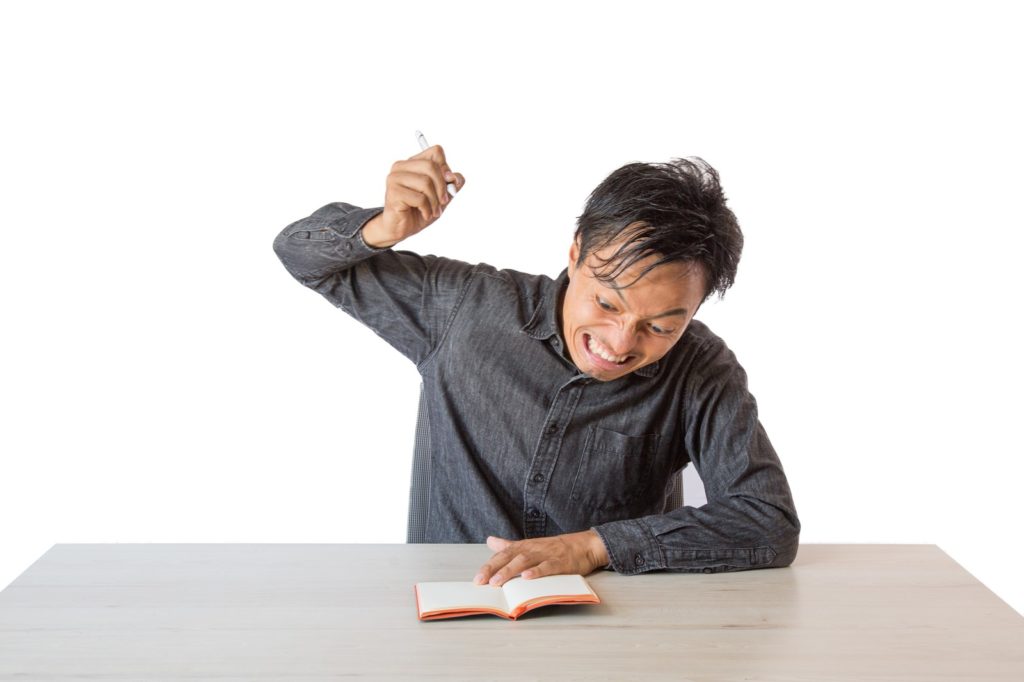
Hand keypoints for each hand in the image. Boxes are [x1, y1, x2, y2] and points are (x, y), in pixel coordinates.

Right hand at [362, 145, 465, 248]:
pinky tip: (425, 214)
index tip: (450, 184)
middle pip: (431, 166)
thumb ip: (451, 184)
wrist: (402, 228)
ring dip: (435, 202)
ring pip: (425, 183)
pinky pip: (419, 198)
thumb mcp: (441, 195)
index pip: (436, 152)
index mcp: (412, 162)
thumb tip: (455, 177)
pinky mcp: (393, 192)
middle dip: (442, 187)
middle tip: (444, 202)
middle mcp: (401, 166)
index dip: (446, 168)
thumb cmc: (420, 209)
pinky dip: (427, 209)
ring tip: (434, 211)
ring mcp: (395, 178)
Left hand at [473, 530, 609, 586]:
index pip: (503, 555)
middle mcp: (533, 549)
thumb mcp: (530, 545)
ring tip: (497, 582)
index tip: (477, 579)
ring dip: (510, 571)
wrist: (584, 545)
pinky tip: (527, 578)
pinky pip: (547, 567)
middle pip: (510, 557)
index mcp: (524, 546)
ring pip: (525, 561)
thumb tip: (490, 540)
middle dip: (494, 569)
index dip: (489, 566)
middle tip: (481, 581)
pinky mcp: (560, 562)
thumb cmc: (555, 548)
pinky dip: (537, 572)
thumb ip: (509, 545)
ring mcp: (546, 555)